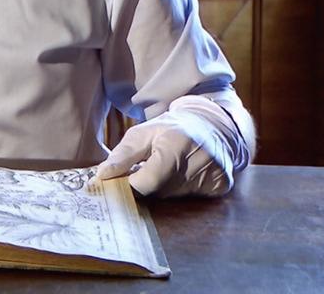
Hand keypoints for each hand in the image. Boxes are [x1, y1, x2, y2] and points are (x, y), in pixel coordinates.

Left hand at [94, 95, 245, 196]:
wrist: (213, 126)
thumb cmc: (172, 129)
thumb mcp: (142, 133)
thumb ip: (122, 155)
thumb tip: (102, 175)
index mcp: (176, 145)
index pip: (148, 181)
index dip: (130, 186)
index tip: (119, 183)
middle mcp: (199, 162)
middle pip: (160, 192)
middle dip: (146, 186)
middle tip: (143, 172)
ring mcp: (213, 176)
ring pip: (174, 197)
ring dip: (163, 188)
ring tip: (165, 169)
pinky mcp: (221, 186)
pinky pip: (192, 198)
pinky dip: (181, 190)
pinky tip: (183, 174)